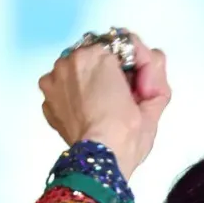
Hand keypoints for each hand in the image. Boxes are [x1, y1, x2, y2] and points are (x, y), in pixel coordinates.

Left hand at [38, 35, 170, 179]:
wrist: (101, 158)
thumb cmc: (126, 133)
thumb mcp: (156, 96)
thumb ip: (153, 67)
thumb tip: (150, 59)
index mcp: (98, 55)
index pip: (123, 44)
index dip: (136, 63)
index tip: (141, 84)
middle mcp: (72, 62)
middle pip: (98, 54)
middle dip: (112, 70)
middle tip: (124, 94)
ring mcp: (56, 80)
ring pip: (79, 68)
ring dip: (91, 80)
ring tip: (105, 105)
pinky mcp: (48, 100)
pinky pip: (62, 87)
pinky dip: (74, 95)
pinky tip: (88, 111)